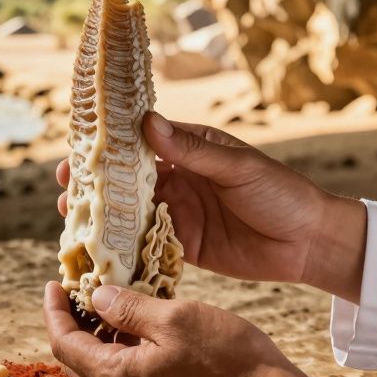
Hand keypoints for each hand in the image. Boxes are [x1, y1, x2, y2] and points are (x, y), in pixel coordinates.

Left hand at [43, 281, 306, 376]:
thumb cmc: (227, 359)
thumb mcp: (174, 318)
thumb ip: (128, 308)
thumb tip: (96, 297)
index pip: (62, 344)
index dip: (53, 311)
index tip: (54, 283)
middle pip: (74, 362)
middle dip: (69, 324)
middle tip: (76, 290)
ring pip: (98, 372)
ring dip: (94, 338)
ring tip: (107, 302)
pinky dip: (117, 353)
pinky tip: (136, 327)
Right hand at [56, 112, 366, 302]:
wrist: (312, 242)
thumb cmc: (281, 193)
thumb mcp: (237, 167)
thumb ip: (193, 150)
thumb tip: (148, 123)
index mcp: (191, 150)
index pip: (140, 143)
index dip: (107, 146)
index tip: (78, 150)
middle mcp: (181, 179)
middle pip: (128, 180)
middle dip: (96, 185)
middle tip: (65, 190)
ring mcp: (181, 214)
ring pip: (133, 214)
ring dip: (104, 218)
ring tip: (73, 221)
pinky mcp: (187, 247)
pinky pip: (149, 246)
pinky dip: (125, 249)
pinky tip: (101, 253)